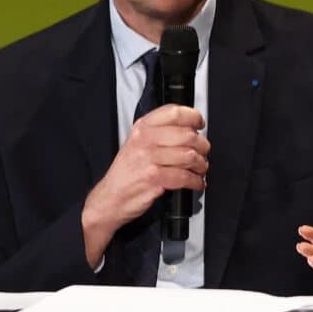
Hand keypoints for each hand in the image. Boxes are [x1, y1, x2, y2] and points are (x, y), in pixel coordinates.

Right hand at [81, 104, 209, 265]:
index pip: (174, 112)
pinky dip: (196, 181)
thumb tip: (189, 128)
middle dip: (202, 146)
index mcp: (142, 128)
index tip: (199, 124)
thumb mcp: (136, 143)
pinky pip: (184, 177)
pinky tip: (196, 182)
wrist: (109, 198)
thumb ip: (159, 132)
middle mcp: (145, 140)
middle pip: (187, 135)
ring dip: (201, 165)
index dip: (193, 117)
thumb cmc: (126, 172)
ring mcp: (148, 159)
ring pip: (189, 156)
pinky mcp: (154, 179)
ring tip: (200, 168)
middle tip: (203, 152)